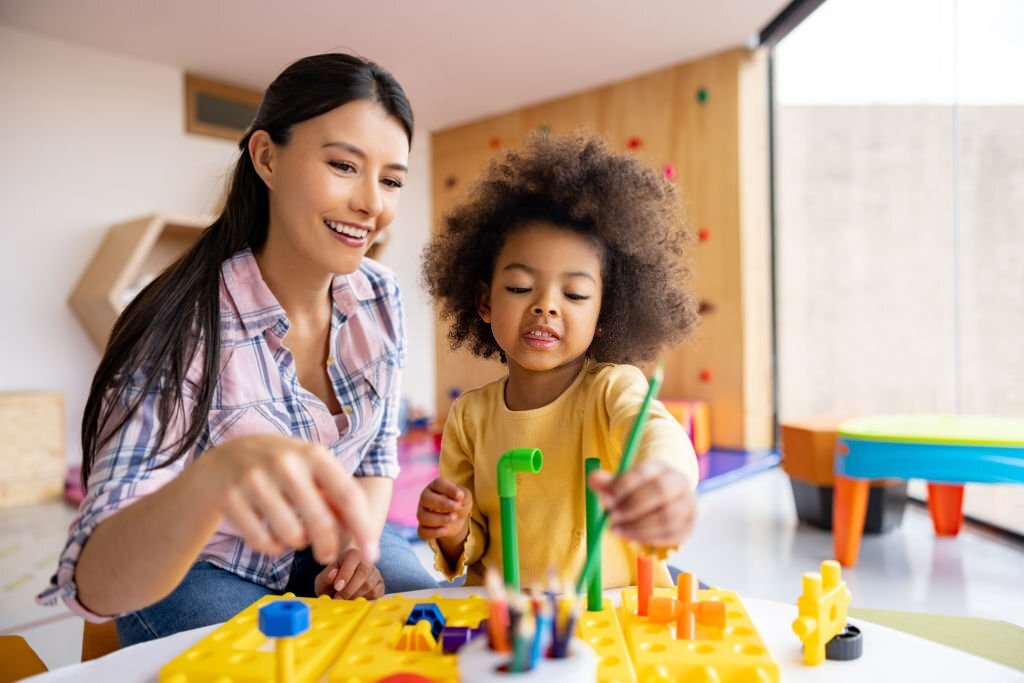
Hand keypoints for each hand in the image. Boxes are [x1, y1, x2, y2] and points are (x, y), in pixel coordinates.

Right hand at [206, 434, 378, 564]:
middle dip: (329, 547)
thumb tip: (364, 533)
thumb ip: (337, 496)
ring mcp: (255, 480)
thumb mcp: (311, 469)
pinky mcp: (231, 499)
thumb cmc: (281, 467)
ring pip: (291, 537)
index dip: (363, 529)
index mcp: (313, 453)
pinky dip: (272, 548)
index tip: (373, 555)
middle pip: (320, 523)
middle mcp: (285, 463)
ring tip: (292, 532)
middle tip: (327, 556)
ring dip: (297, 543)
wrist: (224, 458)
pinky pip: (263, 543)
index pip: (348, 496)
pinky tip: (271, 535)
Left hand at [314, 548, 383, 598]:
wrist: (340, 589)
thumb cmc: (331, 581)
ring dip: (355, 596)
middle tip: (339, 599)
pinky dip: (364, 600)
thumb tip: (333, 574)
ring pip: (370, 584)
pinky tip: (355, 601)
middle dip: (350, 589)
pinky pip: (376, 593)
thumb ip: (326, 576)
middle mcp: (367, 561)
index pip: (353, 559)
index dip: (345, 574)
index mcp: (352, 554)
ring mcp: (375, 573)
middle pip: (363, 572)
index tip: (337, 587)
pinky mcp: (380, 585)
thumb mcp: (323, 579)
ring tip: (345, 601)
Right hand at [416, 477, 472, 541]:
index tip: (460, 496)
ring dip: (440, 519)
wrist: (456, 518)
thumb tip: (458, 499)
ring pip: (422, 516)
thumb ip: (464, 496)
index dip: (449, 489)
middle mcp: (426, 498)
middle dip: (442, 504)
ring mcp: (422, 513)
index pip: (438, 484)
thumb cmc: (459, 502)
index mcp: (436, 486)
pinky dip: (433, 532)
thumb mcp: (466, 497)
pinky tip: (445, 530)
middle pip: (425, 498)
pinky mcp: (423, 527)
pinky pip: (422, 531)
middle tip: (457, 507)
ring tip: (454, 518)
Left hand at [588, 459, 696, 546]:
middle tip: (611, 519)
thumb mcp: (624, 483)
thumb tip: (593, 479)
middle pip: (659, 492)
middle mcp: (678, 482)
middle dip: (632, 508)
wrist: (666, 498)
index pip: (644, 472)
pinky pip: (672, 535)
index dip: (624, 486)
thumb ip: (609, 483)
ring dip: (639, 527)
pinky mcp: (690, 524)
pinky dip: (650, 539)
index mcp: (659, 467)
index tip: (607, 500)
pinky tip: (632, 537)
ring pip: (668, 517)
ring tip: (617, 531)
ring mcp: (688, 503)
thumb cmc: (639, 490)